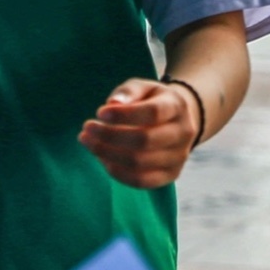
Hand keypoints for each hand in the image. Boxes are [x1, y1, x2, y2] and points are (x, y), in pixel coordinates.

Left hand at [79, 79, 199, 189]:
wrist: (177, 121)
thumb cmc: (152, 101)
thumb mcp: (142, 87)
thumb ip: (128, 92)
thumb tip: (112, 104)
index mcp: (177, 106)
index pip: (152, 113)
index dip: (124, 115)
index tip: (100, 112)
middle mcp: (183, 133)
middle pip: (144, 140)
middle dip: (109, 136)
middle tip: (87, 128)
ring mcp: (179, 157)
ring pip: (139, 163)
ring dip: (107, 154)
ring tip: (88, 142)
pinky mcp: (170, 175)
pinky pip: (140, 181)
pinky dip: (116, 172)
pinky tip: (101, 158)